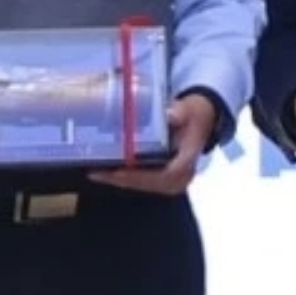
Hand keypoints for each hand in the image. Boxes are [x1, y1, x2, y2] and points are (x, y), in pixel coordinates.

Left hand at [91, 94, 225, 195]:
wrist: (199, 122)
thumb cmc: (193, 115)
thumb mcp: (189, 109)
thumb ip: (181, 112)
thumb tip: (171, 115)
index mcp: (189, 158)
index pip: (168, 173)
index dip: (143, 174)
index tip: (121, 171)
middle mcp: (182, 175)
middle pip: (150, 183)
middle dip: (123, 179)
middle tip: (98, 173)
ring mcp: (173, 181)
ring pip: (143, 185)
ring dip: (119, 180)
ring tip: (96, 174)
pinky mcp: (163, 180)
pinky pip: (141, 182)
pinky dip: (123, 178)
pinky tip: (104, 172)